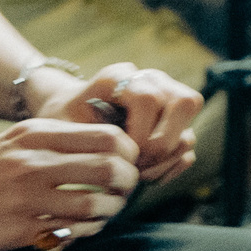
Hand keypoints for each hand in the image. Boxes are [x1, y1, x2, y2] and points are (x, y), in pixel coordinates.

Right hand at [0, 118, 137, 250]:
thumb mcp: (11, 143)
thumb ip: (53, 141)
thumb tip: (105, 146)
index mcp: (35, 134)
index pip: (107, 136)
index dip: (128, 152)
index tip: (127, 163)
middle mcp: (33, 161)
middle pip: (111, 166)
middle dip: (128, 182)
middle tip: (125, 190)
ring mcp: (25, 196)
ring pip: (97, 201)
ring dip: (112, 210)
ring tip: (107, 212)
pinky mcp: (17, 229)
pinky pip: (72, 230)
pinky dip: (87, 230)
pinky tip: (82, 229)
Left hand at [50, 63, 198, 186]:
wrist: (66, 114)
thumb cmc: (61, 120)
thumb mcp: (61, 125)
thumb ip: (88, 138)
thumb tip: (122, 162)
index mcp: (121, 76)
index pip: (149, 99)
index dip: (139, 133)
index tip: (119, 156)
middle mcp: (152, 81)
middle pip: (187, 103)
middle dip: (162, 145)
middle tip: (134, 165)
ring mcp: (168, 100)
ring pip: (190, 130)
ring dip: (164, 161)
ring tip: (134, 172)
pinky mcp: (175, 122)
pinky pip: (187, 148)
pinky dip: (170, 167)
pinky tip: (145, 174)